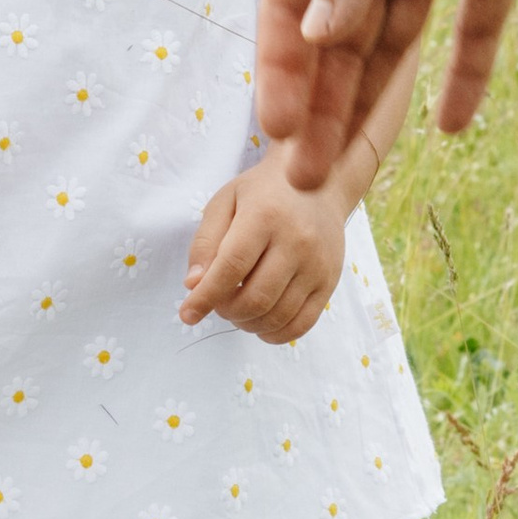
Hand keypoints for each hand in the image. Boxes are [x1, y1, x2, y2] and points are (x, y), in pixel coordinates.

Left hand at [180, 152, 350, 343]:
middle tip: (217, 302)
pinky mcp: (329, 281)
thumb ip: (205, 242)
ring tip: (237, 309)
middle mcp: (297, 241)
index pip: (231, 267)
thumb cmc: (263, 194)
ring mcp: (317, 264)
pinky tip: (260, 324)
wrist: (319, 184)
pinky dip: (275, 334)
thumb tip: (193, 284)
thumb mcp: (225, 202)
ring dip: (247, 323)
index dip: (206, 296)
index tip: (187, 314)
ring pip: (276, 316)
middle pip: (255, 298)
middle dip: (226, 311)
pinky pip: (302, 324)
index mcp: (265, 216)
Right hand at [259, 0, 517, 185]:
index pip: (291, 4)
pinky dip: (464, 79)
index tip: (277, 129)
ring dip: (369, 106)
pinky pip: (476, 35)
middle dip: (319, 110)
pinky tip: (450, 129)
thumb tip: (315, 34)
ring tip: (352, 172)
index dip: (280, 68)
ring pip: (393, 47)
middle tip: (306, 178)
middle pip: (337, 41)